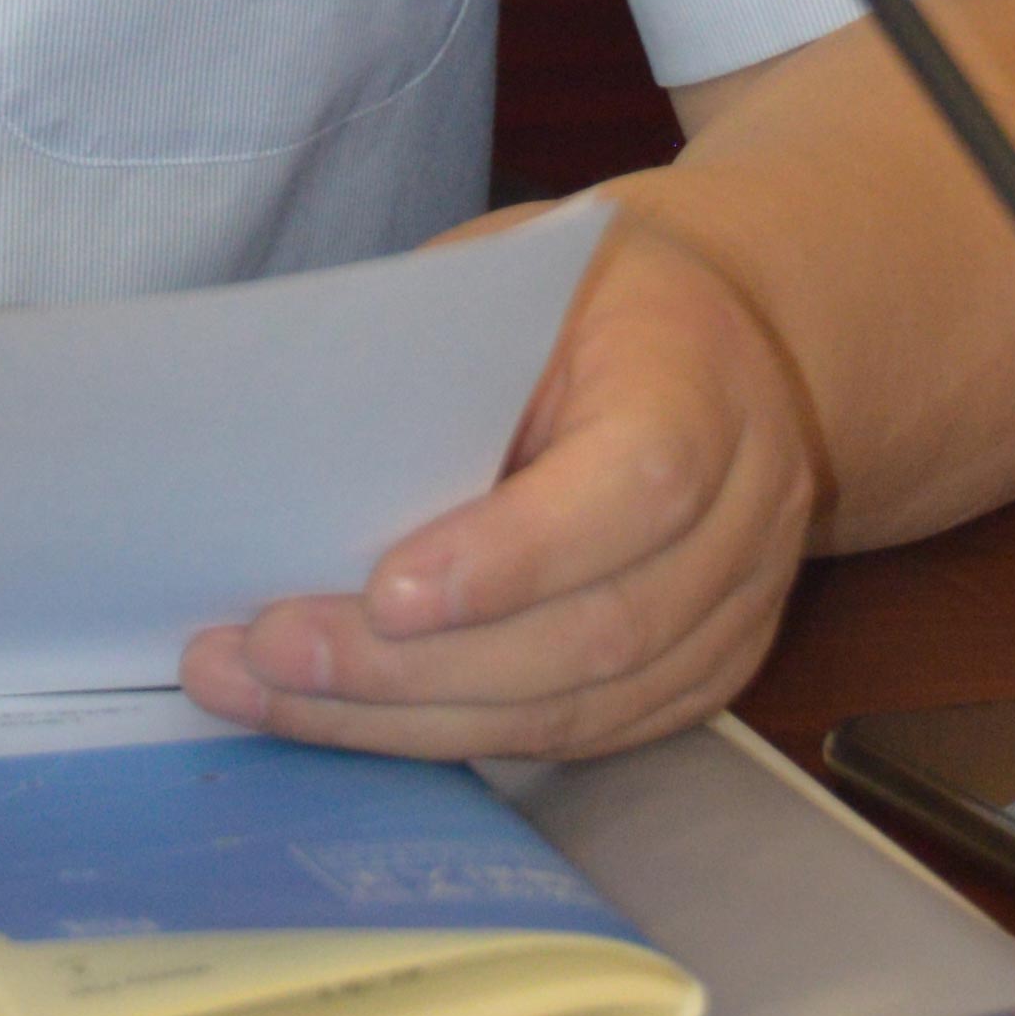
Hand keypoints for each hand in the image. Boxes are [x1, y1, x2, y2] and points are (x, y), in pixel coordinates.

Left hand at [177, 214, 827, 768]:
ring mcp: (736, 605)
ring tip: (269, 695)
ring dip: (408, 719)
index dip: (514, 555)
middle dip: (415, 665)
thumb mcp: (504, 280)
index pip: (633, 487)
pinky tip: (346, 720)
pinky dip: (452, 734)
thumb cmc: (576, 296)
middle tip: (270, 654)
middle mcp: (745, 508)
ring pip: (579, 706)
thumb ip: (430, 375)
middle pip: (597, 630)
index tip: (385, 593)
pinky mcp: (704, 671)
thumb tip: (284, 479)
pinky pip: (579, 735)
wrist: (710, 328)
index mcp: (701, 379)